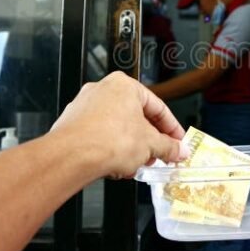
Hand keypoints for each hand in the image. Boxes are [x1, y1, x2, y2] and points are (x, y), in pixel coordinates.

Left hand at [50, 72, 189, 178]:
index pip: (158, 107)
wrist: (71, 157)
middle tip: (160, 155)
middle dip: (150, 139)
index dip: (172, 128)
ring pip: (117, 127)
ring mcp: (84, 106)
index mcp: (124, 85)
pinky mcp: (72, 124)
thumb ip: (169, 147)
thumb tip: (178, 150)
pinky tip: (117, 165)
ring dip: (131, 146)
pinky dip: (111, 148)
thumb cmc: (106, 140)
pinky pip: (99, 135)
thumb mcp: (150, 145)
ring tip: (137, 164)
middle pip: (136, 117)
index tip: (177, 142)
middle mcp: (102, 90)